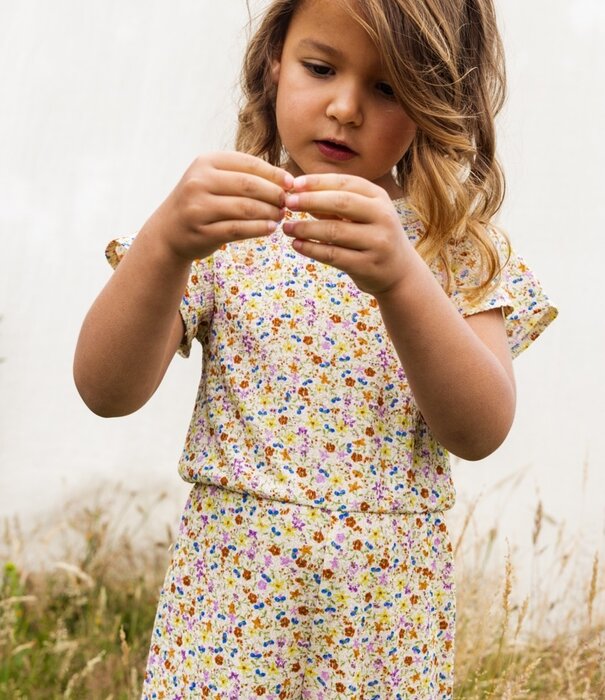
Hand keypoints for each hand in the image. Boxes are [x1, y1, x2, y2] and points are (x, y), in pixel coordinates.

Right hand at [151, 152, 292, 261]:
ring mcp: (199, 207)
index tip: (292, 183)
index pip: (248, 163)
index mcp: (206, 163)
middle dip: (274, 194)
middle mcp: (199, 182)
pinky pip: (238, 229)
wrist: (168, 231)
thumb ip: (243, 176)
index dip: (274, 173)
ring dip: (269, 213)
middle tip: (288, 202)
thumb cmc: (201, 203)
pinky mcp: (202, 231)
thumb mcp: (214, 180)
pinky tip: (271, 228)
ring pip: (245, 208)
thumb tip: (286, 180)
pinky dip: (259, 229)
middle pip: (249, 185)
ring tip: (281, 215)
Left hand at [282, 174, 413, 295]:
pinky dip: (312, 249)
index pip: (345, 183)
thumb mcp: (362, 215)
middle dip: (310, 201)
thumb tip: (299, 192)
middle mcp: (382, 217)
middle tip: (287, 203)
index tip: (294, 184)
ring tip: (287, 227)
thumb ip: (335, 204)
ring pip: (334, 231)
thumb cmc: (373, 237)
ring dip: (306, 228)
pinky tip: (297, 245)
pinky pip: (333, 255)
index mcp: (379, 198)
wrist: (399, 272)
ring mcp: (377, 242)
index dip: (318, 182)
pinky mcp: (368, 265)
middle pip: (341, 203)